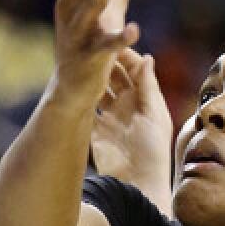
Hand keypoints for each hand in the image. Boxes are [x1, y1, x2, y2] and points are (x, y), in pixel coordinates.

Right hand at [92, 47, 173, 215]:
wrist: (137, 183)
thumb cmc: (152, 150)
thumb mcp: (153, 115)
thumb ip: (148, 86)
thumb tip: (147, 56)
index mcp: (145, 99)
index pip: (133, 69)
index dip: (122, 55)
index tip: (109, 42)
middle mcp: (127, 105)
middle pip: (113, 77)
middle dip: (103, 63)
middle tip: (89, 47)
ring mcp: (110, 118)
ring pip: (98, 91)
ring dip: (90, 79)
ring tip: (77, 63)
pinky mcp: (95, 132)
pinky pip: (86, 111)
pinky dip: (79, 100)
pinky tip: (71, 87)